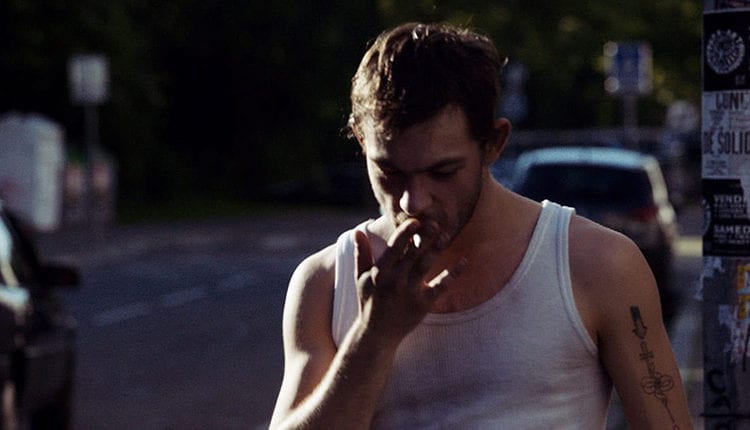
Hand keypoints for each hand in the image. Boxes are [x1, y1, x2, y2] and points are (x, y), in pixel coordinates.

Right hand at [353, 219, 465, 346]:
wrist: (377, 335)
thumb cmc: (370, 302)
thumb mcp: (361, 279)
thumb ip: (362, 254)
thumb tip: (358, 231)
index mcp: (380, 272)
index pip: (394, 247)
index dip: (405, 232)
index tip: (416, 220)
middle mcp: (395, 281)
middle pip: (413, 254)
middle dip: (425, 237)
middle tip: (436, 222)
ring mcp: (409, 293)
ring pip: (426, 266)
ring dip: (437, 249)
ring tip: (446, 235)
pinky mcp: (423, 304)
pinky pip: (441, 286)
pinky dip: (454, 274)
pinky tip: (464, 261)